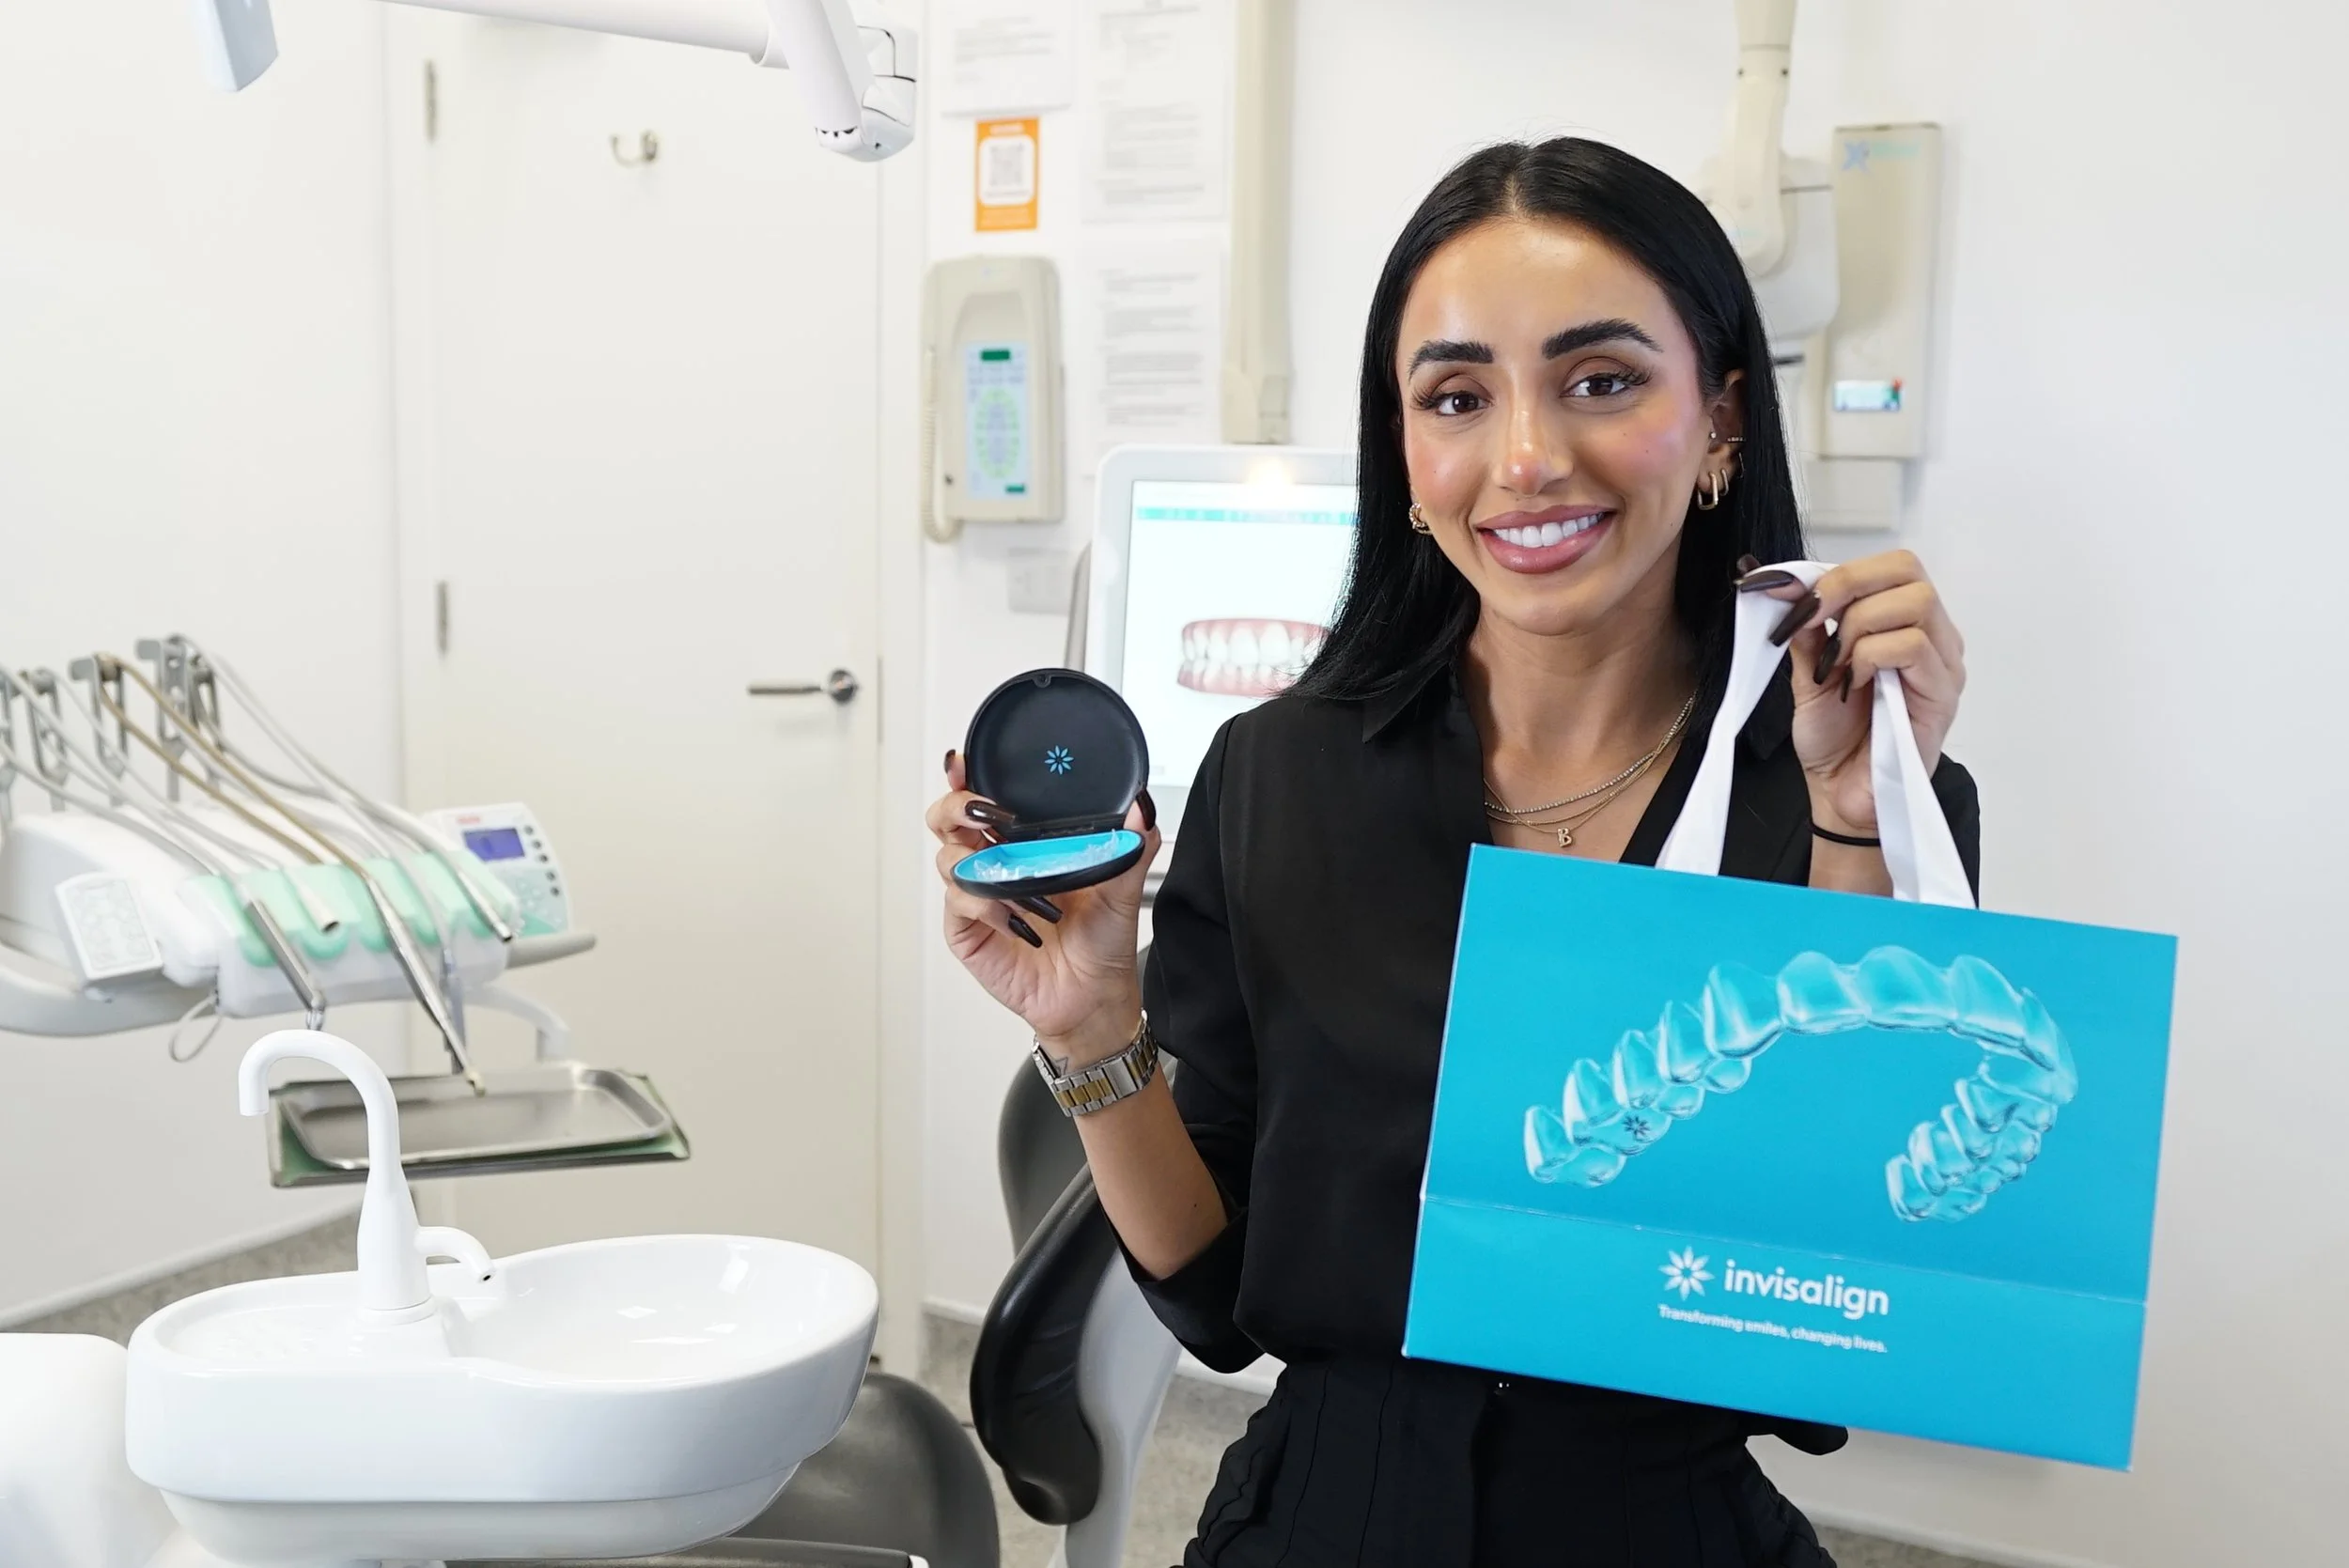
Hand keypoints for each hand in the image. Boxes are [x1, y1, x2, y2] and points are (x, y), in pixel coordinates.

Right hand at [927, 750, 1162, 1063]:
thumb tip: (1142, 805)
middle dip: (957, 805)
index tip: (965, 762)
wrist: (1095, 995)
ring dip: (988, 865)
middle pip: (946, 819)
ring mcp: (975, 895)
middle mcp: (992, 862)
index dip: (966, 776)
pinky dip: (987, 904)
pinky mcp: (966, 930)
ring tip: (1027, 886)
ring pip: (949, 858)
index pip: (982, 797)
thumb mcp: (1123, 884)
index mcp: (1022, 840)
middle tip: (986, 812)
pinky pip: (960, 902)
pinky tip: (1016, 919)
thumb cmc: (1102, 939)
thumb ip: (1132, 842)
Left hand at [1739, 551, 1966, 834]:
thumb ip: (1806, 630)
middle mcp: (1933, 637)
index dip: (1838, 569)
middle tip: (1810, 619)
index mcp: (1903, 624)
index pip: (1891, 566)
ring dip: (1857, 625)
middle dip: (1847, 585)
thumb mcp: (1808, 672)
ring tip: (1835, 664)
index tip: (1787, 590)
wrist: (1841, 793)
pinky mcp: (1942, 696)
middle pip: (1907, 570)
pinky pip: (1914, 646)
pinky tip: (1854, 683)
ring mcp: (1942, 665)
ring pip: (1915, 602)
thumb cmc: (1834, 736)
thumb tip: (1787, 587)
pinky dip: (1871, 655)